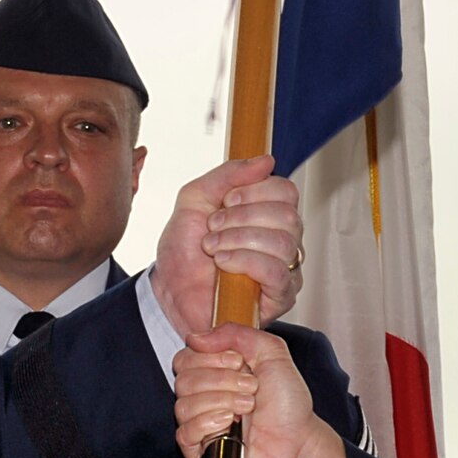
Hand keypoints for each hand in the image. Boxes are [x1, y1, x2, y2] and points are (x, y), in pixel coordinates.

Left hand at [152, 156, 303, 336]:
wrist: (169, 290)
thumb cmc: (184, 251)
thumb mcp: (196, 199)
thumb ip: (228, 175)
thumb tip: (266, 161)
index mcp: (267, 214)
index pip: (286, 191)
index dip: (254, 191)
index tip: (225, 201)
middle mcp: (283, 240)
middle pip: (287, 215)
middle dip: (241, 217)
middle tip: (213, 227)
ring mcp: (285, 269)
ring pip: (283, 242)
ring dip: (238, 239)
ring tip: (213, 248)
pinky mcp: (280, 296)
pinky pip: (278, 272)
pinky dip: (246, 261)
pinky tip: (223, 264)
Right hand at [175, 324, 347, 457]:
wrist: (299, 440)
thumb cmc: (287, 404)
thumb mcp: (271, 353)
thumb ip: (237, 334)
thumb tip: (196, 337)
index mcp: (214, 372)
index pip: (186, 357)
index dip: (211, 357)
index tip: (238, 362)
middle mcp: (204, 396)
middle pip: (184, 379)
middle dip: (221, 380)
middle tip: (250, 386)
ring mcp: (200, 423)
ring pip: (184, 405)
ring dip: (221, 401)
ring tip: (247, 406)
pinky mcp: (200, 450)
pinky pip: (185, 432)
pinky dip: (208, 423)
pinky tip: (230, 422)